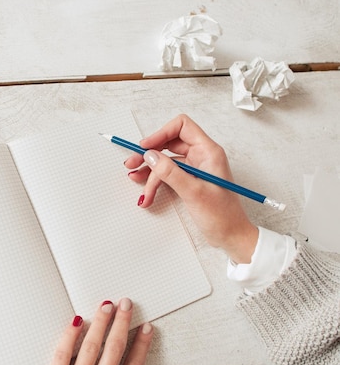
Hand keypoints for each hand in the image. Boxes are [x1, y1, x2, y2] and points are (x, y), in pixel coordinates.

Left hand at [31, 298, 152, 364]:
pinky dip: (68, 337)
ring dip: (100, 324)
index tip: (146, 329)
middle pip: (114, 352)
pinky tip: (75, 322)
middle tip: (126, 304)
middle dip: (122, 325)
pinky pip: (61, 357)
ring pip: (91, 349)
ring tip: (106, 306)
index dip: (141, 346)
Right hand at [125, 114, 257, 262]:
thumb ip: (170, 172)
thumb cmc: (222, 216)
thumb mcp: (193, 192)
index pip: (182, 127)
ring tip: (136, 181)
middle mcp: (201, 156)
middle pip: (169, 144)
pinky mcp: (189, 181)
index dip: (161, 134)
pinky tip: (147, 195)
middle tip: (132, 164)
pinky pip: (167, 175)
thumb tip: (150, 156)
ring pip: (165, 162)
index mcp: (208, 152)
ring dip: (149, 172)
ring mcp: (195, 169)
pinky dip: (155, 183)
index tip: (145, 147)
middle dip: (149, 154)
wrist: (231, 237)